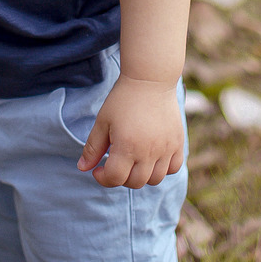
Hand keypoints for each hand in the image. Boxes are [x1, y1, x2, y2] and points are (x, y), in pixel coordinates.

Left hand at [77, 74, 183, 189]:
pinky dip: (163, 169)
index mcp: (127, 146)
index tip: (98, 169)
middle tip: (115, 163)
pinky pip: (173, 168)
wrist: (150, 79)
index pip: (115, 178)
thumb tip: (82, 168)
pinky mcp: (178, 143)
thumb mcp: (103, 122)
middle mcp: (149, 151)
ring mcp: (166, 148)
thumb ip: (92, 148)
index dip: (102, 178)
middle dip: (121, 178)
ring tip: (133, 160)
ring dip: (141, 175)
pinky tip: (152, 157)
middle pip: (135, 182)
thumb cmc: (123, 99)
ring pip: (155, 179)